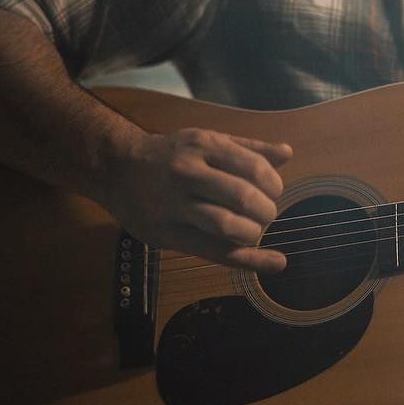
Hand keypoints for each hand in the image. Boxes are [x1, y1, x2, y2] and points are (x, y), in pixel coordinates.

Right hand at [102, 128, 292, 272]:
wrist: (116, 167)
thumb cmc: (171, 156)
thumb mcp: (207, 141)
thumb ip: (248, 149)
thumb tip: (287, 152)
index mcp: (203, 145)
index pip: (254, 168)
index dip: (273, 185)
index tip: (272, 192)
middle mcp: (187, 172)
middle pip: (243, 197)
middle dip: (266, 211)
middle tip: (264, 214)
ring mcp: (174, 204)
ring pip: (227, 226)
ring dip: (253, 233)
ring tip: (253, 230)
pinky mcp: (166, 233)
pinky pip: (214, 251)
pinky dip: (250, 260)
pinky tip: (275, 263)